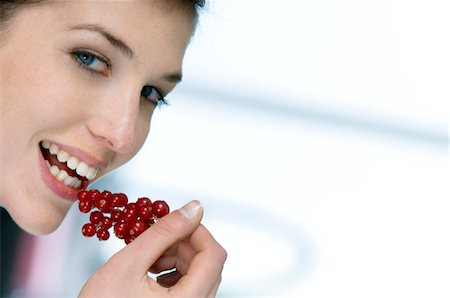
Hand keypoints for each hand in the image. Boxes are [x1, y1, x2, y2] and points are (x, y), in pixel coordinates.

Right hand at [78, 201, 226, 297]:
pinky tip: (152, 270)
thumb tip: (194, 207)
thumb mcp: (130, 263)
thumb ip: (164, 232)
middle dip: (184, 244)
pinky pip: (191, 286)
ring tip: (150, 257)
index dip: (198, 230)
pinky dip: (175, 271)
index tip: (175, 221)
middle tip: (156, 238)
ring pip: (200, 273)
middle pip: (208, 263)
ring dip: (178, 257)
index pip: (214, 255)